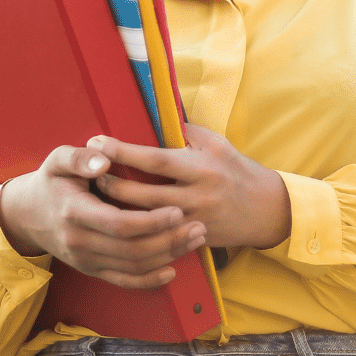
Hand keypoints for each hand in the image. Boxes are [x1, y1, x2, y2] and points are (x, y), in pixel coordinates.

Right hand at [0, 145, 207, 288]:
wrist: (27, 215)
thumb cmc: (51, 182)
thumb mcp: (57, 160)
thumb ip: (79, 157)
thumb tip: (104, 159)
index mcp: (74, 212)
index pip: (118, 224)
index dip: (150, 222)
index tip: (177, 211)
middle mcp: (79, 242)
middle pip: (131, 249)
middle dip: (168, 240)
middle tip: (198, 227)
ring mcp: (85, 260)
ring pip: (132, 266)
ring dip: (167, 256)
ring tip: (195, 240)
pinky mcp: (91, 270)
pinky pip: (123, 281)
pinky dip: (149, 280)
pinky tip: (172, 269)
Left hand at [89, 124, 292, 249]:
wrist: (266, 210)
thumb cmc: (237, 170)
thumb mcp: (216, 143)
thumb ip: (185, 132)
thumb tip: (152, 116)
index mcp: (201, 167)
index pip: (156, 159)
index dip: (124, 152)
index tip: (98, 142)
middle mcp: (197, 195)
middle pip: (145, 194)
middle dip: (113, 183)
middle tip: (89, 172)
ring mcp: (194, 221)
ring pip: (147, 219)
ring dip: (119, 208)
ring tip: (96, 196)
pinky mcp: (193, 239)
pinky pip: (158, 237)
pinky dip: (136, 229)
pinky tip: (117, 222)